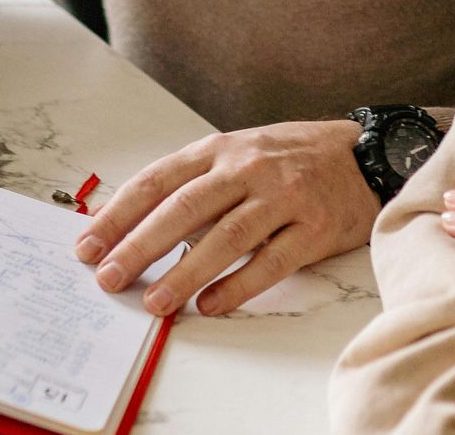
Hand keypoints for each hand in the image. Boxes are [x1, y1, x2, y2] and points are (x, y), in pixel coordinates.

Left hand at [75, 120, 380, 316]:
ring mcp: (284, 196)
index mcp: (221, 149)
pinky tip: (211, 305)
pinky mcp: (314, 227)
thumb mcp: (239, 154)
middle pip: (186, 207)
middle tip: (110, 277)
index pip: (158, 179)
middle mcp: (249, 168)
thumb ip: (194, 183)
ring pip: (227, 237)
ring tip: (156, 301)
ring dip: (187, 273)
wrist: (366, 155)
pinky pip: (271, 261)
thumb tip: (132, 226)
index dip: (120, 213)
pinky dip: (238, 286)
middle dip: (141, 245)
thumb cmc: (290, 159)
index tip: (88, 245)